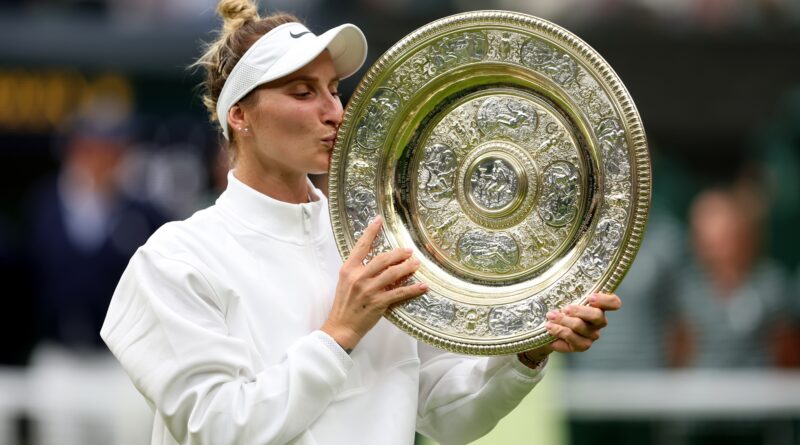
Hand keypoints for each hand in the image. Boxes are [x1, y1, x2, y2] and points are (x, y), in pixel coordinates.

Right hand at [322, 216, 427, 349]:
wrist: (341, 327)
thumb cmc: (344, 305)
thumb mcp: (346, 283)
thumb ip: (359, 270)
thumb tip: (379, 262)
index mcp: (348, 270)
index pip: (361, 246)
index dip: (371, 232)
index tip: (379, 220)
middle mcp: (358, 277)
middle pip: (382, 258)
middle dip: (398, 253)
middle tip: (409, 251)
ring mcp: (368, 290)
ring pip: (393, 273)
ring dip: (407, 267)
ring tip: (416, 264)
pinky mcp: (378, 303)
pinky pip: (399, 292)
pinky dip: (413, 289)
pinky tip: (422, 286)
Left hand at [520, 293, 621, 361]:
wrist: (546, 329)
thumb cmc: (558, 307)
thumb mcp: (562, 296)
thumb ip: (566, 288)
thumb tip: (558, 273)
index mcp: (598, 306)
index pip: (613, 303)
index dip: (605, 300)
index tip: (590, 297)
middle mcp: (598, 322)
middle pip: (597, 316)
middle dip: (578, 311)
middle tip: (564, 308)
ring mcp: (591, 335)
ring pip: (581, 327)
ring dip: (562, 321)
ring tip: (550, 317)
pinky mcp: (581, 346)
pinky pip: (572, 339)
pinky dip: (558, 332)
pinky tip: (549, 329)